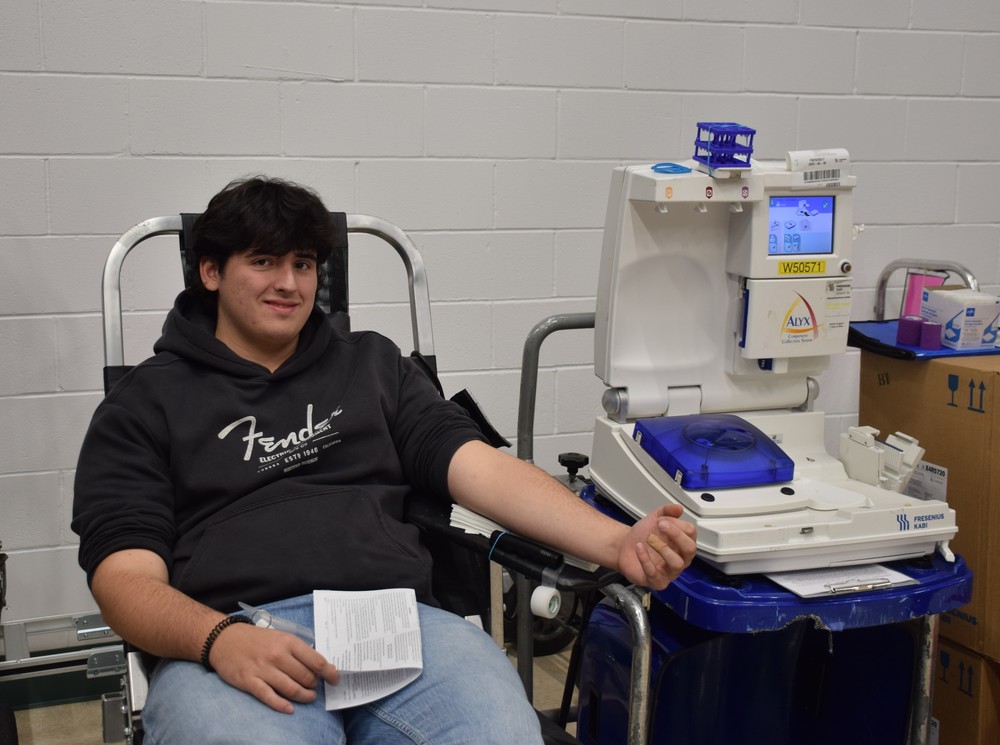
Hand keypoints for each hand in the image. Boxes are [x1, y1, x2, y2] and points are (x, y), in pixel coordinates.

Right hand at [209, 623, 339, 713]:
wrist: (225, 639)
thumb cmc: (257, 639)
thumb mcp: (281, 637)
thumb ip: (298, 650)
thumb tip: (319, 666)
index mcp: (288, 642)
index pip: (316, 661)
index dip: (329, 673)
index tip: (335, 679)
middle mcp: (277, 655)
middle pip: (305, 677)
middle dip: (314, 685)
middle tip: (315, 687)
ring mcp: (263, 669)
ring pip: (291, 688)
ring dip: (303, 696)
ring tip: (308, 697)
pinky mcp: (249, 681)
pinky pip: (269, 697)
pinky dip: (281, 705)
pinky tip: (290, 709)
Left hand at [617, 504, 696, 589]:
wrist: (624, 546)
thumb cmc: (644, 535)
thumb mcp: (655, 518)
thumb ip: (667, 511)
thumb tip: (679, 508)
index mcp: (683, 543)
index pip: (691, 533)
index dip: (678, 525)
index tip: (663, 519)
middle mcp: (681, 558)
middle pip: (690, 549)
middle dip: (676, 535)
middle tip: (661, 525)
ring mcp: (670, 572)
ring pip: (677, 564)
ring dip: (663, 549)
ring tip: (649, 539)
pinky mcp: (657, 582)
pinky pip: (655, 574)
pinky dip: (646, 559)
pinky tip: (639, 548)